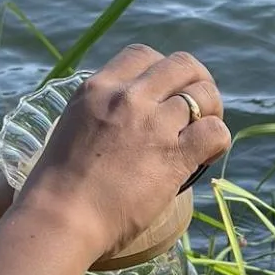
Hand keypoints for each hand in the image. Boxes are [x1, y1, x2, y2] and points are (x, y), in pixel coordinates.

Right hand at [13, 45, 229, 260]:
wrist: (59, 220)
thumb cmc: (56, 187)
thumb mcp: (73, 127)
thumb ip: (102, 112)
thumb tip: (127, 117)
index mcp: (97, 88)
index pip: (143, 54)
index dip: (163, 71)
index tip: (166, 93)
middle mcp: (127, 98)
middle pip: (182, 65)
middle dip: (197, 81)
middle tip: (198, 109)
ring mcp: (151, 125)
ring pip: (204, 95)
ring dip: (211, 112)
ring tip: (204, 134)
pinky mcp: (172, 156)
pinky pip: (214, 131)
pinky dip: (218, 140)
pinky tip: (206, 155)